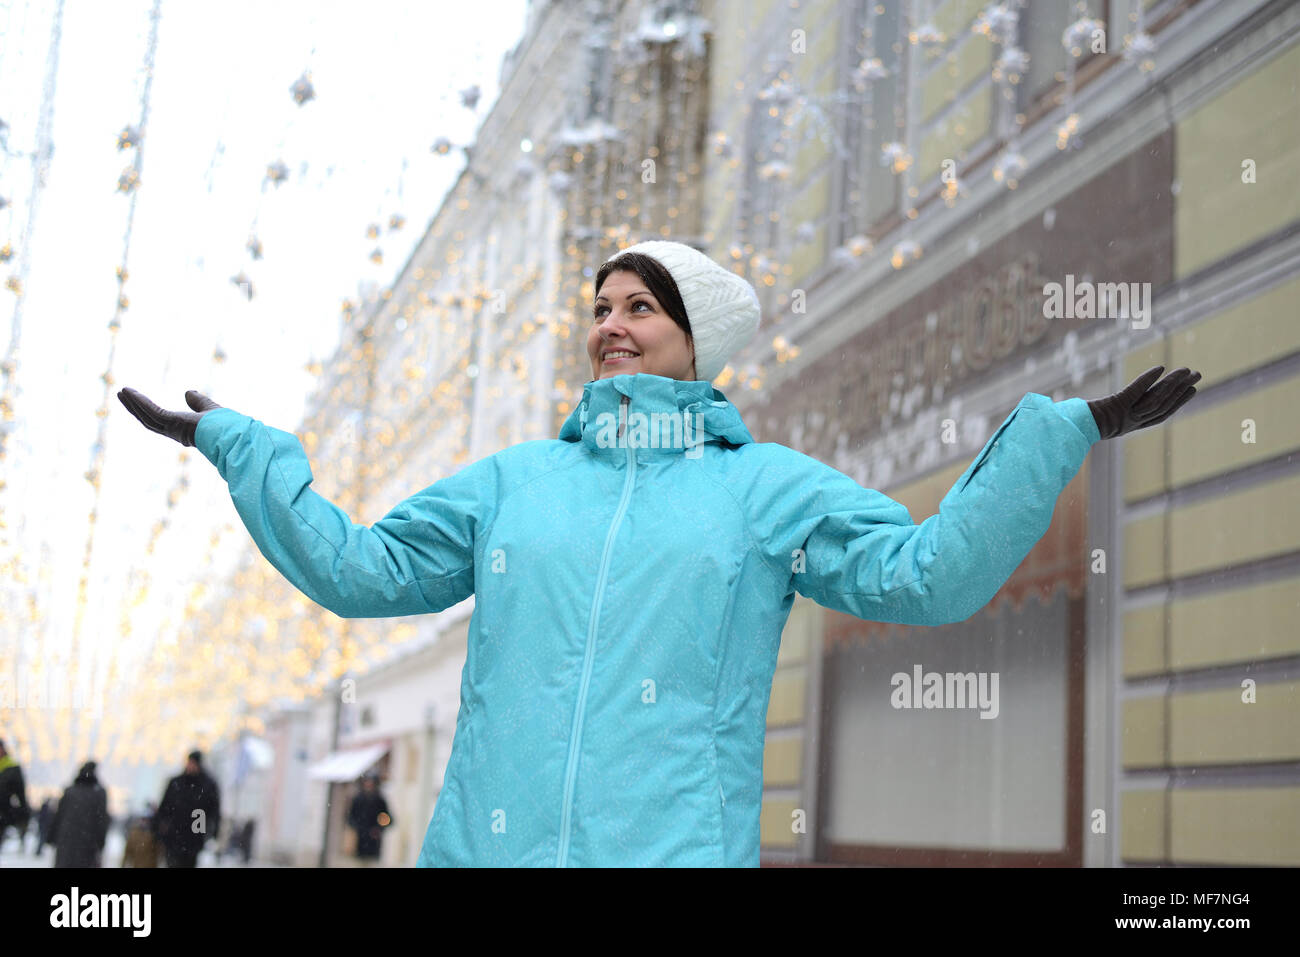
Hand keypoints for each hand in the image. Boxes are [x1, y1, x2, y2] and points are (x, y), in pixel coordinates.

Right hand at [117, 387, 222, 447]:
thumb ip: (198, 402)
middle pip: (148, 419)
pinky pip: (151, 411)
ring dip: (133, 403)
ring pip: (146, 415)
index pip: (159, 420)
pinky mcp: (172, 422)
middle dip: (135, 407)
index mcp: (182, 430)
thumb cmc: (225, 425)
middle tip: (122, 394)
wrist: (231, 434)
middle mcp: (174, 431)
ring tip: (121, 391)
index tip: (138, 401)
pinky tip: (129, 392)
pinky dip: (140, 401)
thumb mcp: (208, 408)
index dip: (147, 410)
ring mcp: (171, 428)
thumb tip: (189, 392)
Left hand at [1086, 366, 1200, 438]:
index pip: (1162, 413)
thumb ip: (1120, 410)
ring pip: (1155, 398)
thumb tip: (1130, 401)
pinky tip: (1160, 368)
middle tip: (1198, 374)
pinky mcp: (1115, 405)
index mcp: (1133, 425)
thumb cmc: (1085, 423)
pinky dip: (1147, 380)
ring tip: (1185, 370)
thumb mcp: (1107, 419)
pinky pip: (1134, 392)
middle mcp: (1132, 421)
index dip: (1179, 402)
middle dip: (1182, 390)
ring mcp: (1125, 414)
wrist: (1071, 428)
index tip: (1192, 389)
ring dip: (1171, 383)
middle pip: (1163, 404)